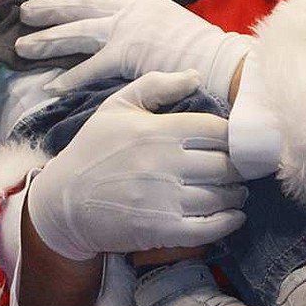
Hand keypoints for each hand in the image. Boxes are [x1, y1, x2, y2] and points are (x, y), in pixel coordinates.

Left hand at [16, 0, 253, 98]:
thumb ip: (154, 19)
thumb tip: (146, 28)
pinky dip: (70, 77)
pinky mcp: (125, 53)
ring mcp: (126, 29)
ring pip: (76, 30)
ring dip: (47, 39)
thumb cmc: (202, 45)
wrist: (216, 58)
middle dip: (50, 5)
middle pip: (80, 2)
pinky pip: (90, 67)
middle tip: (24, 10)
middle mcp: (130, 9)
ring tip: (22, 46)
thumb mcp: (175, 19)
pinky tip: (51, 86)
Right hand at [27, 70, 246, 260]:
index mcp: (157, 130)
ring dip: (236, 194)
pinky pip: (209, 227)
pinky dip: (229, 221)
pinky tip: (234, 215)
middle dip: (239, 167)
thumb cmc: (92, 150)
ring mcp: (164, 199)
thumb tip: (196, 75)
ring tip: (237, 190)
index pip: (216, 130)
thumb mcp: (116, 106)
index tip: (237, 142)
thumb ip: (157, 85)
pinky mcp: (162, 230)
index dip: (233, 136)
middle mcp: (164, 163)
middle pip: (225, 164)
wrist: (62, 203)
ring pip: (221, 196)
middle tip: (243, 168)